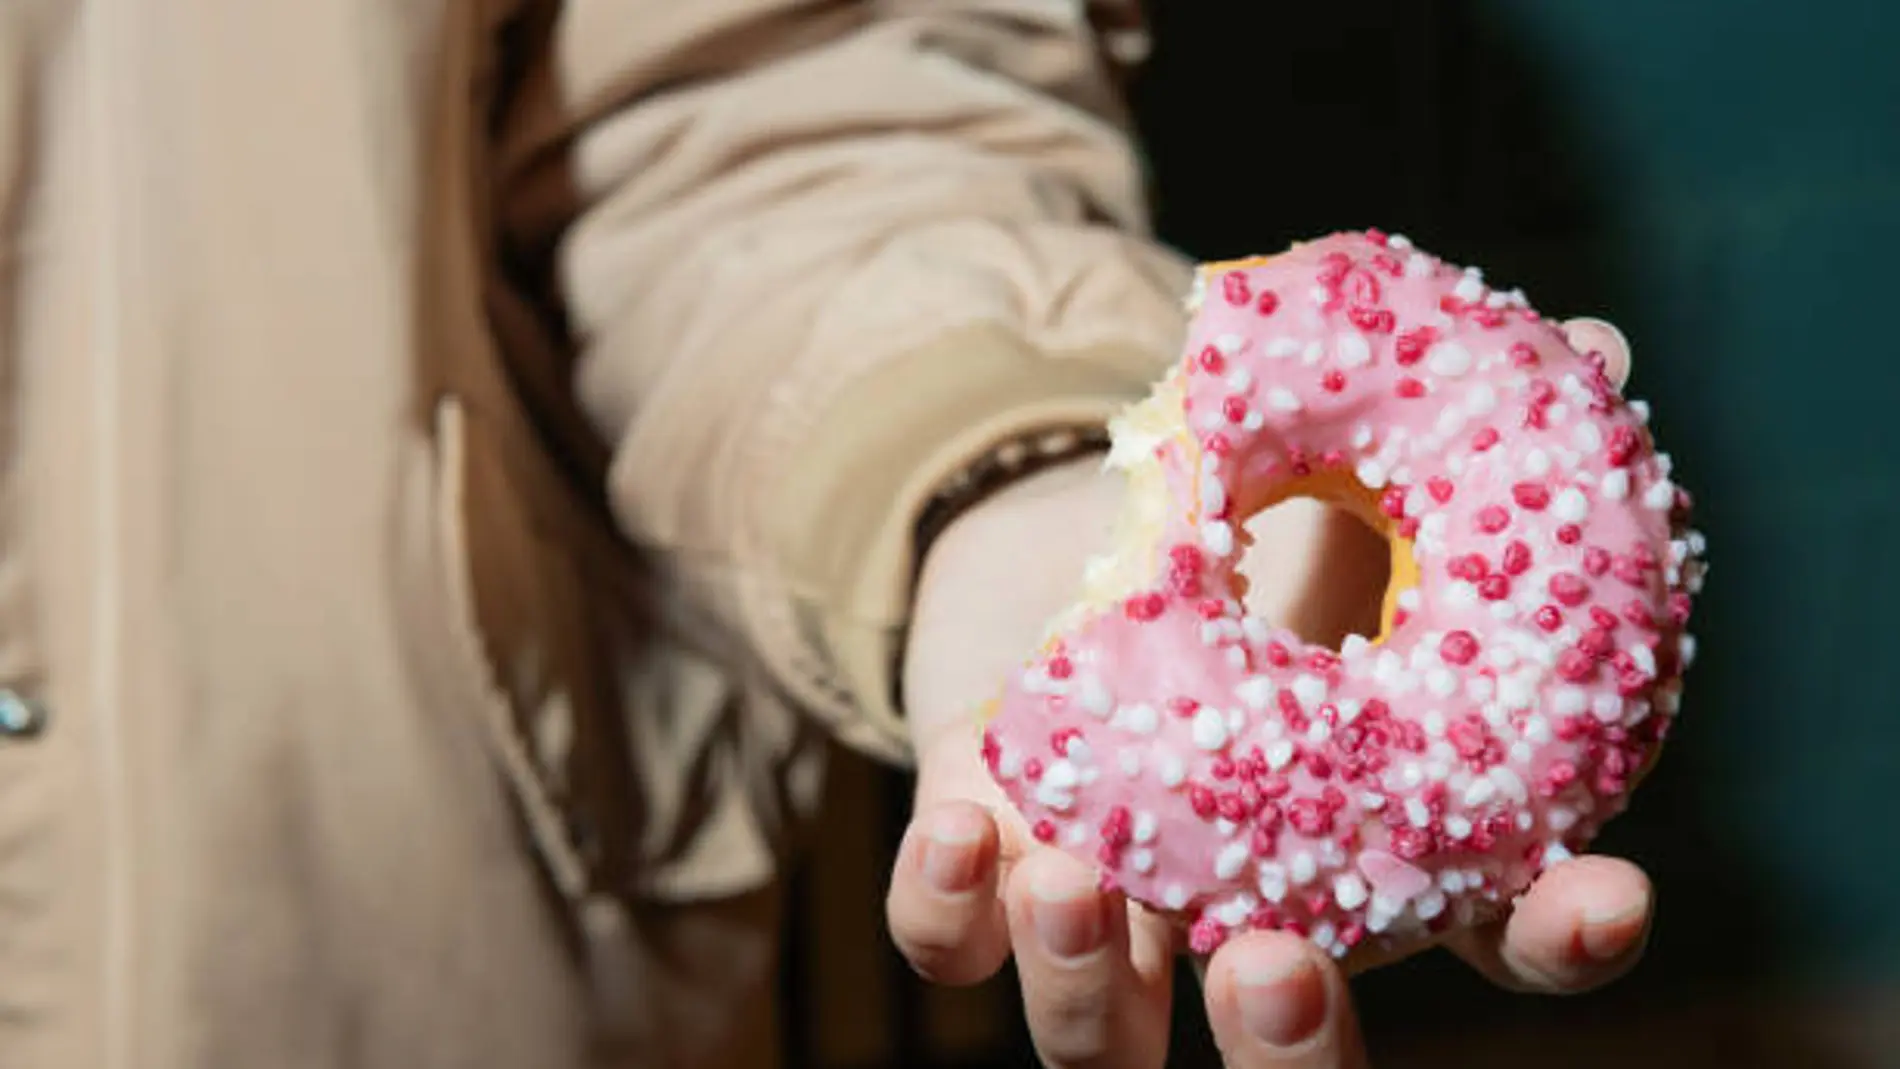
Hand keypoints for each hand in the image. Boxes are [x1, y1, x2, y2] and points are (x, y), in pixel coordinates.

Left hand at [886, 319, 1646, 1066]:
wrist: (1062, 537)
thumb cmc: (1234, 540)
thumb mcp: (1337, 508)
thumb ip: (1442, 466)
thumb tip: (1592, 339)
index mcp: (1366, 843)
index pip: (1490, 933)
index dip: (1554, 933)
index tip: (1603, 894)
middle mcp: (1242, 912)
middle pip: (1290, 1054)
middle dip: (1296, 1049)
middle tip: (1281, 970)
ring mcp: (1107, 908)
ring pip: (1102, 1040)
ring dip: (1088, 986)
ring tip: (1078, 885)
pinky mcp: (987, 870)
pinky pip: (950, 948)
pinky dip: (951, 910)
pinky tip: (962, 834)